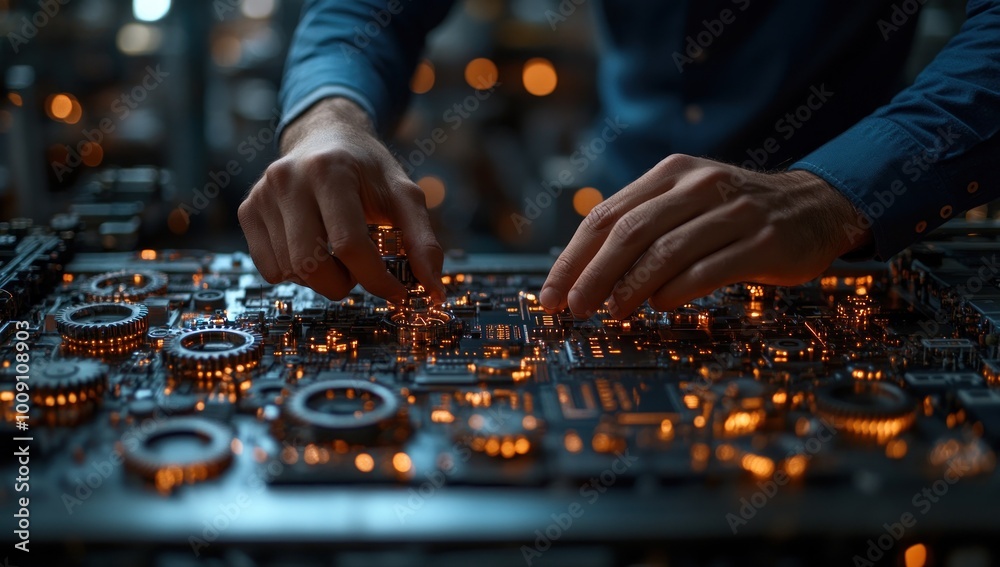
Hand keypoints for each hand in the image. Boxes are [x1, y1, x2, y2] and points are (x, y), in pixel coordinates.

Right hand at [238, 98, 444, 302]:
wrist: (326, 136)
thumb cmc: (368, 170)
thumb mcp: (404, 196)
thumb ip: (423, 242)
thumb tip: (434, 291)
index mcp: (330, 171)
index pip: (350, 245)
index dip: (377, 279)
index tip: (397, 292)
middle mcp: (288, 179)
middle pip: (312, 265)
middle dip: (345, 283)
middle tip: (361, 269)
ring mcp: (263, 195)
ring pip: (290, 271)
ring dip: (322, 279)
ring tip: (337, 253)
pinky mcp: (249, 210)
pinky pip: (269, 269)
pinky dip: (296, 273)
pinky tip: (313, 248)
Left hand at [539, 154, 869, 317]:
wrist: (818, 205)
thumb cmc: (736, 214)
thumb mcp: (687, 205)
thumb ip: (643, 229)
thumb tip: (585, 275)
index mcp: (671, 175)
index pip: (606, 215)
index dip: (573, 258)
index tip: (551, 294)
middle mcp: (699, 186)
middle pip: (629, 232)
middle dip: (592, 275)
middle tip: (573, 309)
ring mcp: (734, 212)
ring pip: (666, 251)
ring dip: (631, 287)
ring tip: (612, 313)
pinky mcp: (764, 241)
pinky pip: (709, 269)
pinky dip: (677, 291)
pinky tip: (659, 307)